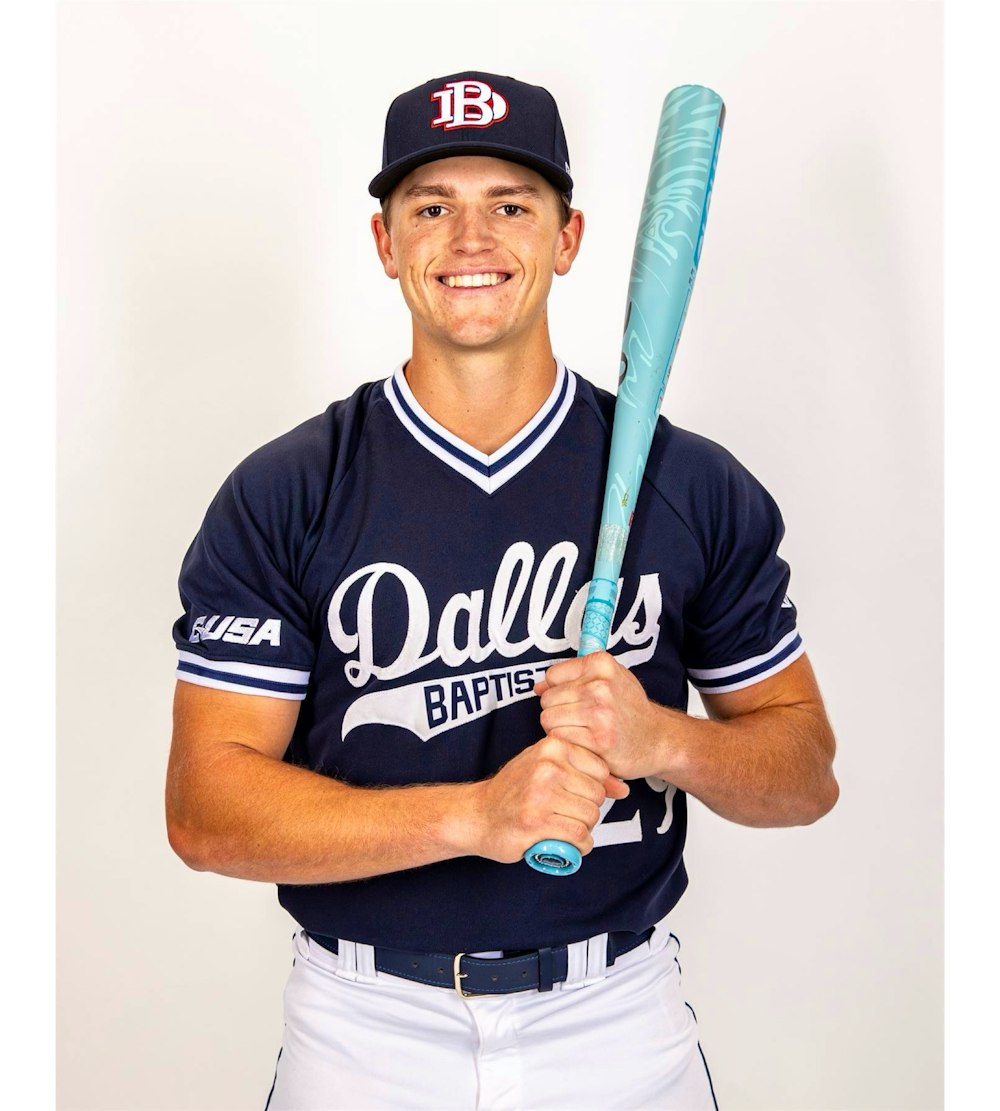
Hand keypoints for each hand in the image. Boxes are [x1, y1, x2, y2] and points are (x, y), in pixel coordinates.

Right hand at [468, 737, 629, 864]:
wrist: (477, 815)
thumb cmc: (515, 791)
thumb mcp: (547, 768)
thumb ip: (584, 772)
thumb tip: (624, 789)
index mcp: (552, 746)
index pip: (601, 770)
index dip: (591, 788)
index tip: (572, 795)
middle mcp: (547, 767)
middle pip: (598, 795)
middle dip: (588, 810)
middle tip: (565, 815)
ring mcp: (541, 795)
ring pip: (590, 817)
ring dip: (583, 829)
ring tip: (562, 827)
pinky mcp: (537, 823)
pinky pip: (579, 837)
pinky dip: (579, 846)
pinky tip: (565, 843)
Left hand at [535, 651, 665, 780]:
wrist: (658, 739)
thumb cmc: (629, 709)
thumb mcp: (608, 679)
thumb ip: (572, 677)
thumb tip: (537, 686)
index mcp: (601, 664)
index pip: (551, 675)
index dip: (558, 690)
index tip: (575, 699)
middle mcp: (601, 686)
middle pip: (547, 699)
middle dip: (557, 711)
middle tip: (579, 719)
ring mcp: (600, 713)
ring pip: (548, 719)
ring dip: (559, 728)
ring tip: (581, 730)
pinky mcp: (598, 740)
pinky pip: (559, 738)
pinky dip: (568, 743)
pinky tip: (584, 743)